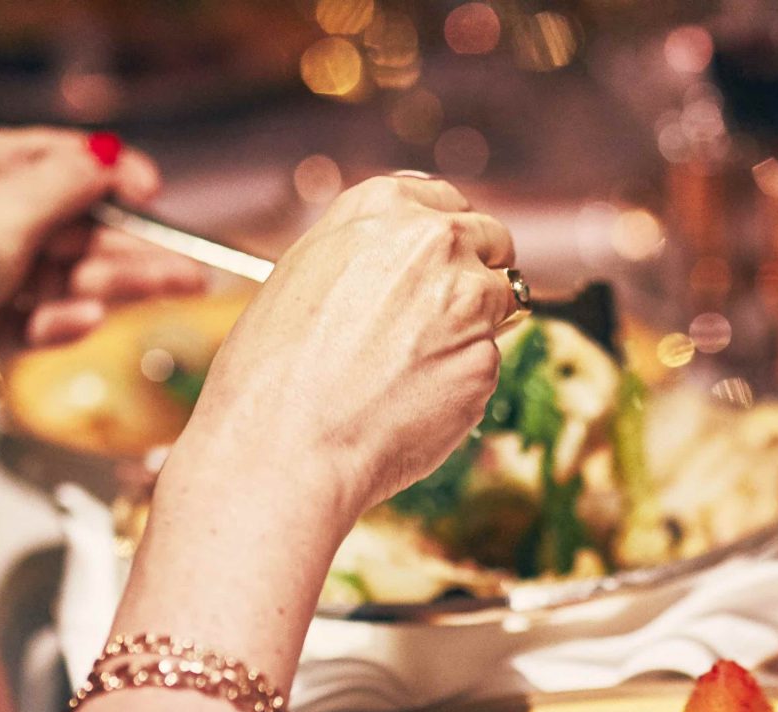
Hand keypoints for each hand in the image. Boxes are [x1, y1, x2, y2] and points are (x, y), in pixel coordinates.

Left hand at [0, 128, 202, 392]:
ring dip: (114, 288)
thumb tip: (109, 160)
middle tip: (191, 274)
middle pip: (85, 232)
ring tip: (168, 295)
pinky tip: (82, 321)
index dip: (119, 179)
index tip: (156, 194)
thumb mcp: (10, 207)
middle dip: (136, 252)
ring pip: (74, 279)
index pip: (73, 165)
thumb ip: (68, 185)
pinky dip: (63, 324)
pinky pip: (44, 322)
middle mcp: (2, 217)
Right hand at [171, 173, 515, 537]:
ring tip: (418, 366)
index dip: (450, 237)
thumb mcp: (303, 274)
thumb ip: (367, 254)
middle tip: (450, 313)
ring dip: (477, 327)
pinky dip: (461, 384)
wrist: (286, 442)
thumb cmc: (273, 369)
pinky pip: (486, 365)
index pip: (449, 203)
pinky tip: (412, 404)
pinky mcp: (486, 360)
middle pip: (492, 241)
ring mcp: (468, 300)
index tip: (447, 260)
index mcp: (383, 205)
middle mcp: (435, 241)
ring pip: (503, 302)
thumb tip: (404, 266)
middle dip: (479, 273)